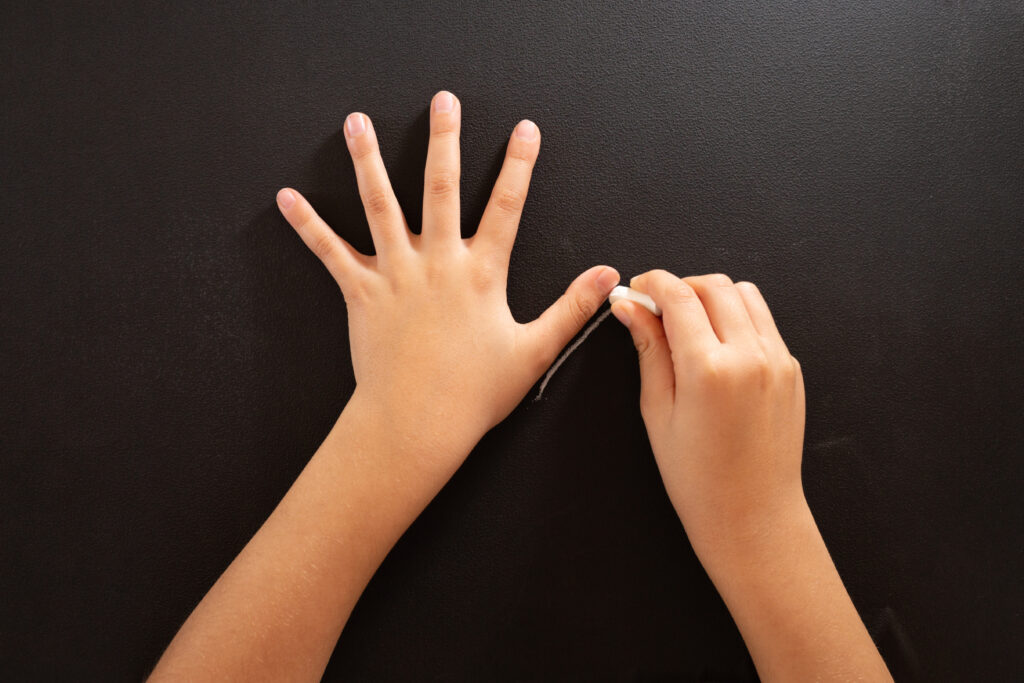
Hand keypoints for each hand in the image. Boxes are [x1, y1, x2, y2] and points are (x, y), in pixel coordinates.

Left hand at [276, 90, 619, 474]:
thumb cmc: (475, 392)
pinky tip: (287, 197)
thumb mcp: (534, 349)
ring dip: (367, 160)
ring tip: (356, 121)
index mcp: (481, 273)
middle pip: (441, 188)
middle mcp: (437, 262)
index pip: (506, 207)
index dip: (518, 165)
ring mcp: (396, 274)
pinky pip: (329, 252)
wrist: (417, 423)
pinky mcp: (361, 293)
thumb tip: (609, 276)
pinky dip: (307, 224)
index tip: (524, 129)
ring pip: (379, 205)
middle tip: (443, 100)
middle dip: (444, 140)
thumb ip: (572, 307)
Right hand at [609, 271, 805, 554]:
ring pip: (744, 293)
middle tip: (658, 310)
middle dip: (681, 287)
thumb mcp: (658, 412)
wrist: (753, 515)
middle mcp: (749, 356)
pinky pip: (763, 321)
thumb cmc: (697, 478)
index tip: (637, 288)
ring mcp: (777, 360)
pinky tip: (717, 347)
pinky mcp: (791, 368)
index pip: (678, 295)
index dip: (652, 283)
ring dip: (712, 297)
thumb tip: (629, 307)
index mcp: (709, 369)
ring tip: (690, 326)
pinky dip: (737, 318)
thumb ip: (648, 350)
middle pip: (713, 285)